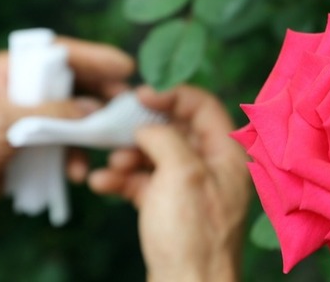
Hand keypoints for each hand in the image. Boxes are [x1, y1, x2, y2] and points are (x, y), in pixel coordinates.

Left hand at [0, 36, 133, 210]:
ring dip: (89, 136)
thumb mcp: (3, 122)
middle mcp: (19, 92)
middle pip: (72, 86)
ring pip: (71, 119)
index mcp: (7, 71)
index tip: (127, 67)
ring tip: (106, 149)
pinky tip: (76, 174)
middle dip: (100, 100)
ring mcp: (25, 122)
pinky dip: (73, 159)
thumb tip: (93, 110)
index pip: (59, 54)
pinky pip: (61, 148)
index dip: (95, 58)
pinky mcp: (27, 150)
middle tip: (127, 110)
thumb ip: (52, 112)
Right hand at [89, 85, 250, 281]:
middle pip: (175, 131)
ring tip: (113, 166)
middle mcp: (212, 168)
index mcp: (227, 154)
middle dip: (143, 131)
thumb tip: (147, 127)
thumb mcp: (182, 173)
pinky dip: (124, 181)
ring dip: (129, 157)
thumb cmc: (192, 235)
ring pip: (157, 157)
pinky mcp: (171, 209)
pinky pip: (146, 183)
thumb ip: (165, 137)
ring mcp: (191, 189)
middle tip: (115, 129)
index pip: (203, 106)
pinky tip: (102, 185)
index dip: (172, 95)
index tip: (140, 95)